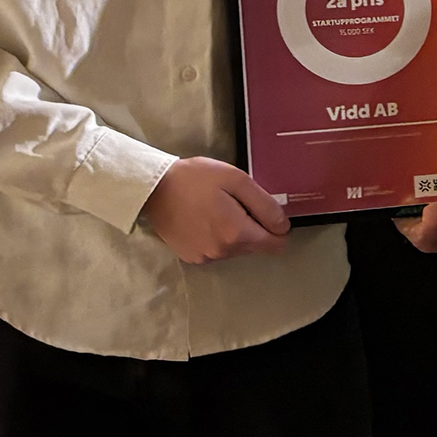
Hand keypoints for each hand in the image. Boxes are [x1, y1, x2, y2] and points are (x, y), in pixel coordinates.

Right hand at [142, 156, 290, 264]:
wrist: (153, 188)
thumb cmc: (196, 179)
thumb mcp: (236, 180)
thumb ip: (264, 205)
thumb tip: (283, 226)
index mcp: (236, 233)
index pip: (275, 244)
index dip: (277, 228)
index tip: (265, 211)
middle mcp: (222, 252)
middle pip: (256, 246)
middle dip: (254, 227)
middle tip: (236, 203)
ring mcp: (204, 257)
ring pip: (236, 249)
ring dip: (235, 232)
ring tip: (217, 208)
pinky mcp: (191, 257)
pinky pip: (217, 250)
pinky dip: (217, 237)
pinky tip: (204, 219)